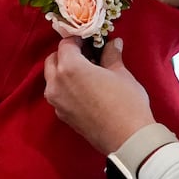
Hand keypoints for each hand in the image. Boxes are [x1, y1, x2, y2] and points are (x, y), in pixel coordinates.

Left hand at [42, 37, 155, 154]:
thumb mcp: (120, 73)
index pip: (65, 44)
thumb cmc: (126, 102)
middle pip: (53, 60)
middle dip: (66, 54)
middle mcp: (56, 84)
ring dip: (63, 70)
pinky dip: (66, 87)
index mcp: (69, 68)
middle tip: (86, 54)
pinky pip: (58, 95)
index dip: (77, 39)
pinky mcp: (62, 116)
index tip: (89, 40)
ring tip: (86, 71)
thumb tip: (113, 43)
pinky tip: (85, 89)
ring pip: (52, 78)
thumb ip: (111, 55)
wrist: (127, 138)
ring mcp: (57, 102)